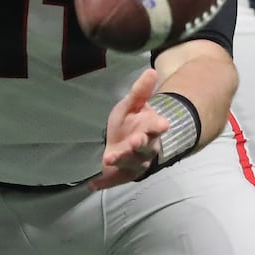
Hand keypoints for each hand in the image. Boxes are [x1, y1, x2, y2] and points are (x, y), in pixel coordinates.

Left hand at [90, 68, 168, 189]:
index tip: (162, 124)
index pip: (157, 127)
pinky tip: (92, 184)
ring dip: (121, 161)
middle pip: (145, 148)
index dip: (159, 126)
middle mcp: (145, 148)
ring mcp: (135, 163)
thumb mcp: (132, 104)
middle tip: (134, 141)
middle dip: (139, 145)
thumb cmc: (130, 122)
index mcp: (149, 129)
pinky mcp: (123, 175)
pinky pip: (114, 180)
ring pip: (131, 164)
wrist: (125, 142)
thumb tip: (151, 70)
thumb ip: (140, 91)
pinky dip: (104, 183)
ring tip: (108, 159)